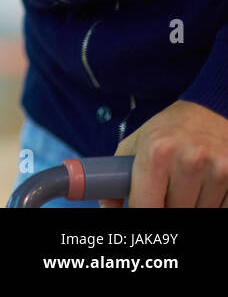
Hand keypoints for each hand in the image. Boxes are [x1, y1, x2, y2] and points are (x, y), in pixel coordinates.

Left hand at [102, 100, 227, 206]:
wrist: (209, 111)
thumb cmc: (167, 131)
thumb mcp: (135, 144)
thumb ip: (118, 177)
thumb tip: (109, 208)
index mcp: (156, 153)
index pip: (146, 207)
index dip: (142, 211)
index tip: (144, 207)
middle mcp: (188, 160)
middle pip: (174, 212)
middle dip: (167, 205)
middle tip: (167, 189)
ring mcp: (217, 169)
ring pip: (199, 213)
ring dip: (192, 205)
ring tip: (187, 183)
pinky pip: (221, 209)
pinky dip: (211, 203)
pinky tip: (206, 186)